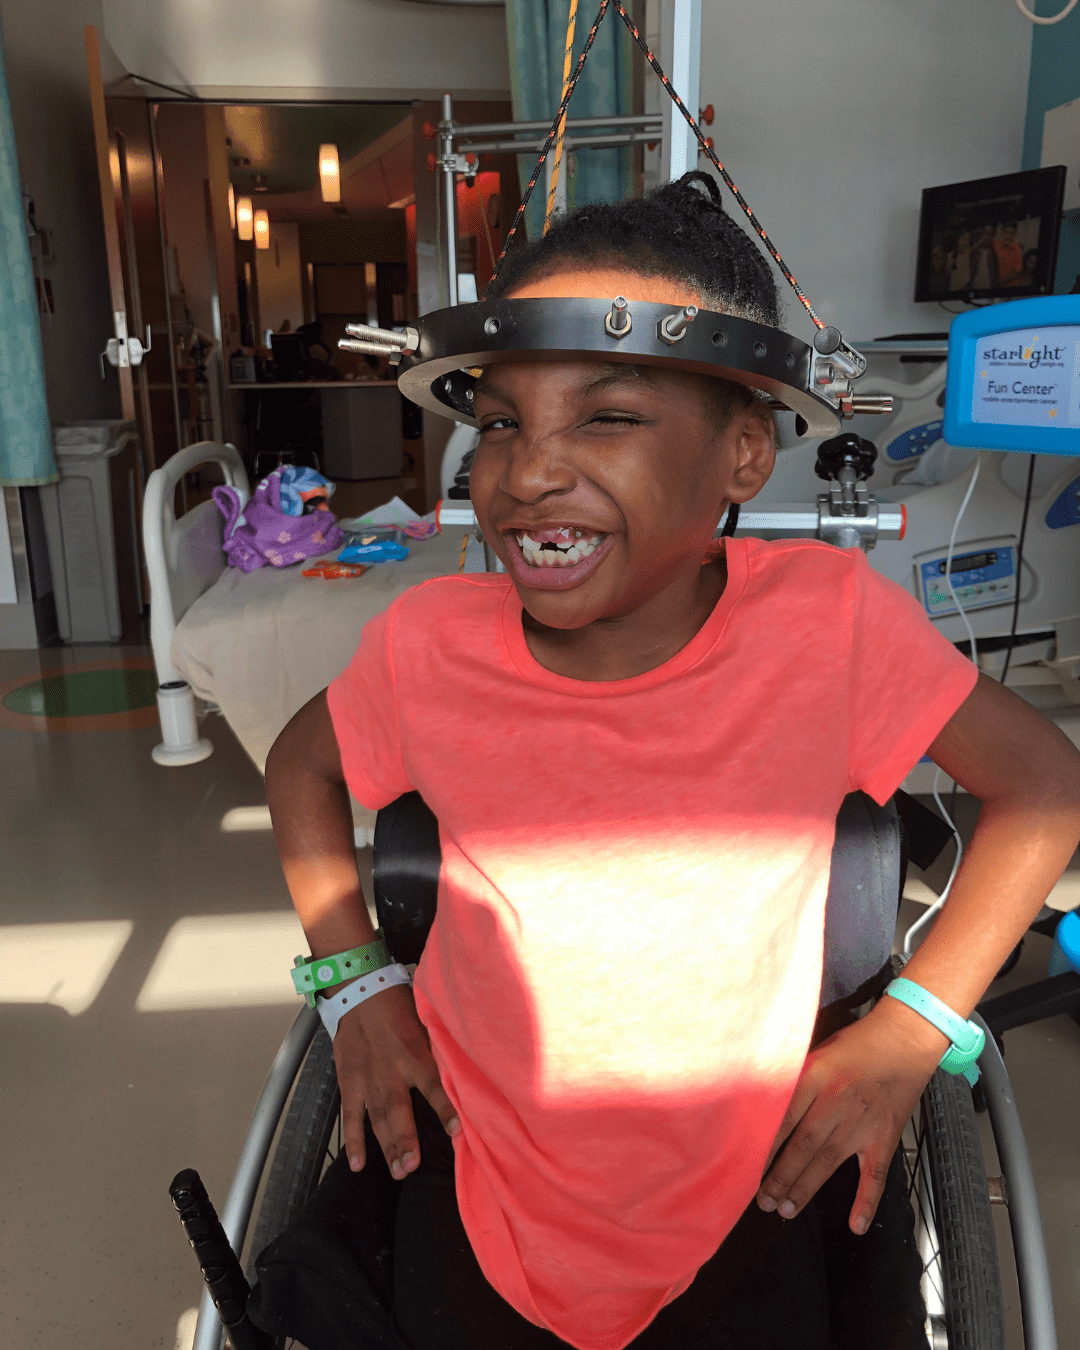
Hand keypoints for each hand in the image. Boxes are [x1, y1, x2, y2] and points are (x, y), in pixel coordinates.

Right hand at [332, 982, 460, 1178]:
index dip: (446, 1108)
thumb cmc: (398, 1006)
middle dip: (405, 1141)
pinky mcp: (350, 1082)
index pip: (434, 1085)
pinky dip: (353, 1140)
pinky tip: (357, 1163)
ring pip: (378, 1119)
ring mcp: (368, 1079)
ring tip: (399, 1171)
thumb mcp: (425, 1020)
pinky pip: (351, 1116)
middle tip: (412, 1167)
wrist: (359, 992)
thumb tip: (469, 1064)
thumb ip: (440, 1046)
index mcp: (414, 1054)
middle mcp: (391, 1071)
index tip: (458, 1131)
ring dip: (387, 1146)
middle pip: (399, 1111)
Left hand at [757, 998, 945, 1233]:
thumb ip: (796, 1079)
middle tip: (762, 1200)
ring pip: (828, 1162)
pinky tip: (856, 1225)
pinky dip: (866, 1202)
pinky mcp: (885, 1137)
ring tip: (786, 1210)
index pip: (783, 1118)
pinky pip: (875, 1175)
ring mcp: (863, 1122)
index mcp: (816, 1076)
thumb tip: (768, 1105)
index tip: (745, 1166)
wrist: (905, 1039)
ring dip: (806, 1188)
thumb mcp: (817, 1051)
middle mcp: (837, 1101)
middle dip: (780, 1176)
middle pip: (802, 1145)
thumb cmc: (857, 1042)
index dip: (763, 1145)